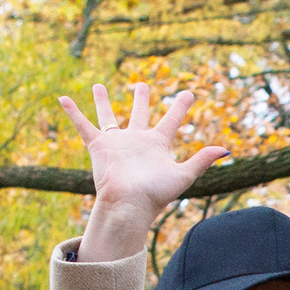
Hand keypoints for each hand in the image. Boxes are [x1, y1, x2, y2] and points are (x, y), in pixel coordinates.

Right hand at [57, 84, 229, 262]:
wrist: (129, 205)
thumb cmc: (155, 194)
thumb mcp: (183, 175)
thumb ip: (202, 160)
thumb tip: (227, 149)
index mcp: (157, 145)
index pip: (171, 120)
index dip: (180, 106)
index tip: (189, 93)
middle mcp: (136, 141)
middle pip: (139, 114)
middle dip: (140, 98)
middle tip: (142, 84)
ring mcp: (117, 142)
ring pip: (109, 116)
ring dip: (103, 101)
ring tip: (99, 86)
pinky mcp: (99, 146)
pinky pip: (83, 125)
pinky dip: (73, 112)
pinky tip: (62, 98)